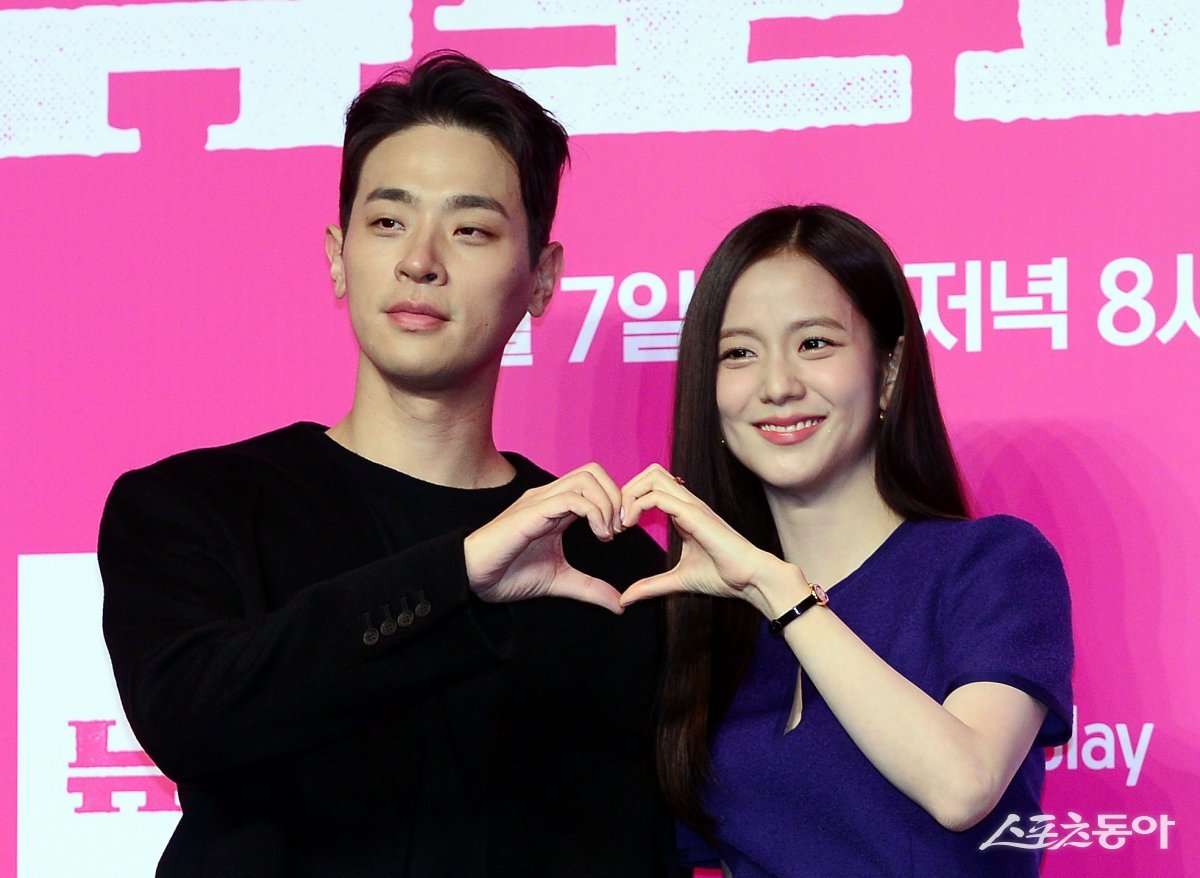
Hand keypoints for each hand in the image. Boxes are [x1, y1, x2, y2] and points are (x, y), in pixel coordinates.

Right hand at [463, 463, 623, 612]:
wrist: (474, 577)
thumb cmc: (509, 574)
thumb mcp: (561, 582)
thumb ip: (590, 589)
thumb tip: (619, 605)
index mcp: (556, 507)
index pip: (594, 483)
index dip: (615, 500)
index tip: (622, 531)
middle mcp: (549, 497)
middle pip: (593, 471)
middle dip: (616, 496)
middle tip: (620, 529)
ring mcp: (540, 501)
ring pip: (585, 478)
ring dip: (607, 503)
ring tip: (608, 533)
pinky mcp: (532, 511)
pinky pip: (571, 498)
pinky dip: (594, 513)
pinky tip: (599, 536)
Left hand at [618, 464, 802, 615]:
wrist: (751, 579)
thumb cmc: (724, 576)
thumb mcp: (677, 581)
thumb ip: (651, 586)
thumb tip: (625, 599)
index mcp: (684, 512)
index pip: (653, 486)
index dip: (631, 499)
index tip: (619, 527)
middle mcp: (688, 503)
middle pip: (651, 472)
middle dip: (627, 489)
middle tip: (616, 519)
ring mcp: (692, 506)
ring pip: (653, 476)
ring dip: (630, 493)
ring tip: (622, 521)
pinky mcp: (694, 514)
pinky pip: (658, 497)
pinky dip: (637, 505)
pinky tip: (629, 524)